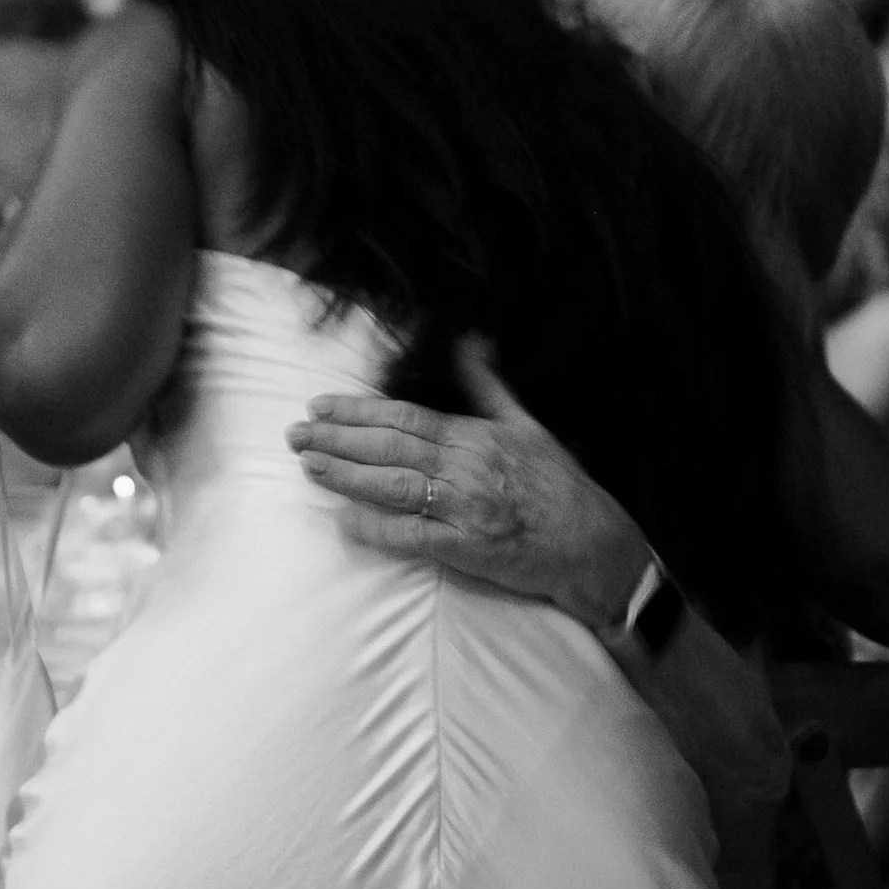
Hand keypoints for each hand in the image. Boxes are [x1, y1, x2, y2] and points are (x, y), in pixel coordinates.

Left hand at [286, 340, 647, 621]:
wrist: (593, 544)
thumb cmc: (559, 487)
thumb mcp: (527, 424)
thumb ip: (488, 385)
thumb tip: (472, 340)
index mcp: (476, 435)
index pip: (404, 416)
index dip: (357, 410)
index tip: (320, 405)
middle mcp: (466, 466)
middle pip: (389, 446)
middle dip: (337, 438)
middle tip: (295, 433)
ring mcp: (465, 507)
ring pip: (393, 485)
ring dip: (345, 475)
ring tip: (307, 465)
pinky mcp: (466, 548)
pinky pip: (411, 536)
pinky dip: (376, 528)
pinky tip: (344, 520)